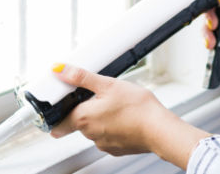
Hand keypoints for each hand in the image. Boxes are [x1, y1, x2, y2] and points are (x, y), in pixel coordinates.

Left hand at [49, 64, 209, 166]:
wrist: (160, 130)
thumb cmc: (138, 108)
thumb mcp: (108, 84)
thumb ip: (81, 78)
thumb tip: (60, 71)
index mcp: (83, 118)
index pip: (59, 121)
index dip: (59, 112)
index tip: (61, 106)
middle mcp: (90, 135)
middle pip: (78, 121)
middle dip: (87, 109)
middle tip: (101, 97)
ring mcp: (103, 144)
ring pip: (94, 128)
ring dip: (101, 118)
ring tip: (118, 106)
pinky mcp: (116, 149)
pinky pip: (108, 136)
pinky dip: (113, 127)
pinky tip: (125, 118)